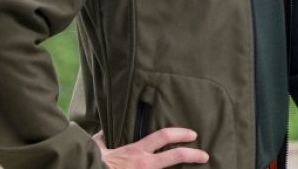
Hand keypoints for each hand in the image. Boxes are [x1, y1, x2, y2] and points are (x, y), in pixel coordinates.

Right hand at [94, 128, 208, 167]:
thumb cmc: (92, 163)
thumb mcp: (98, 148)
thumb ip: (104, 139)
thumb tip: (103, 131)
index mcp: (136, 151)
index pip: (163, 136)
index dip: (180, 134)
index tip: (193, 135)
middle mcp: (144, 164)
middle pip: (175, 156)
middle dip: (193, 155)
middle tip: (205, 155)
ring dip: (183, 168)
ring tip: (196, 166)